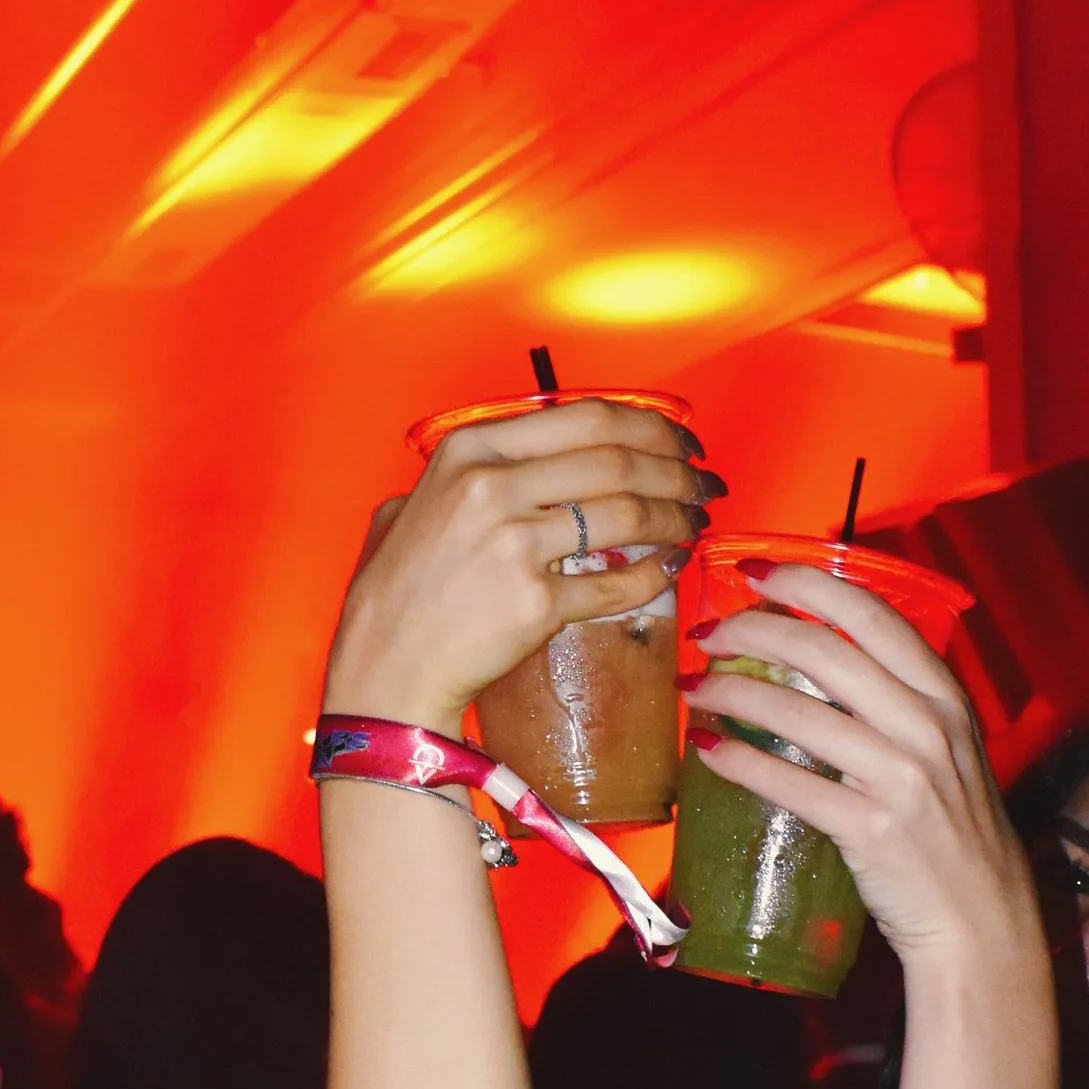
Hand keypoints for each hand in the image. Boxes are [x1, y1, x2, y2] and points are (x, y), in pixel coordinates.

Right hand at [326, 400, 707, 732]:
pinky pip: (617, 583)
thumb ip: (472, 471)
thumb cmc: (398, 593)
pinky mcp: (535, 604)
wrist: (384, 671)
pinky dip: (656, 575)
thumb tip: (544, 455)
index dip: (650, 426)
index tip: (680, 440)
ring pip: (627, 513)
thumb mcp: (414, 503)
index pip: (585, 417)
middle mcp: (491, 487)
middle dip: (676, 468)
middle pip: (617, 460)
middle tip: (704, 483)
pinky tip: (670, 568)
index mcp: (468, 450)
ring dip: (676, 516)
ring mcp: (514, 546)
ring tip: (694, 522)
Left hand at [681, 565, 1040, 968]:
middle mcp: (927, 726)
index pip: (872, 614)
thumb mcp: (946, 752)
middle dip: (751, 630)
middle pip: (824, 650)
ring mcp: (901, 777)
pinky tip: (707, 750)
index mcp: (945, 697)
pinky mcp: (871, 829)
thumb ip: (896, 705)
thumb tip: (811, 664)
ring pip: (796, 710)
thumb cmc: (953, 835)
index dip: (807, 584)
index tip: (754, 574)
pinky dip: (739, 761)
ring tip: (694, 688)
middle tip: (706, 634)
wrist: (981, 923)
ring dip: (731, 691)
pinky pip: (788, 782)